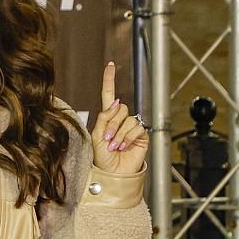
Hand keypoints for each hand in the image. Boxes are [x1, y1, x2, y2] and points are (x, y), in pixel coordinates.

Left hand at [91, 62, 148, 176]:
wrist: (113, 173)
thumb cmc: (102, 157)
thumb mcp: (96, 135)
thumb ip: (104, 117)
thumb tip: (116, 102)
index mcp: (107, 118)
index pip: (109, 95)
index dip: (109, 80)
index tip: (110, 65)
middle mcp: (120, 120)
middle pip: (119, 108)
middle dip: (112, 124)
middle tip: (107, 139)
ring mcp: (132, 127)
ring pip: (128, 119)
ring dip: (119, 133)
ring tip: (115, 146)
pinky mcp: (142, 135)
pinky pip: (136, 128)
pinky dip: (128, 138)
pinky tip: (123, 146)